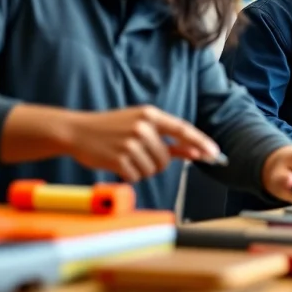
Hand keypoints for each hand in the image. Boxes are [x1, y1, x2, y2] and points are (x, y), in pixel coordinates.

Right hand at [65, 106, 219, 182]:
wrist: (77, 131)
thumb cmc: (112, 129)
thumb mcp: (140, 126)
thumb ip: (168, 139)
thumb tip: (195, 151)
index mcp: (150, 114)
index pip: (182, 129)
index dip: (200, 142)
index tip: (214, 153)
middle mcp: (142, 127)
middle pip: (166, 157)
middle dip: (157, 162)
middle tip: (138, 154)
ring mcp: (130, 142)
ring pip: (152, 169)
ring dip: (142, 169)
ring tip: (125, 156)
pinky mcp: (118, 158)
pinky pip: (136, 176)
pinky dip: (130, 175)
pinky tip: (117, 163)